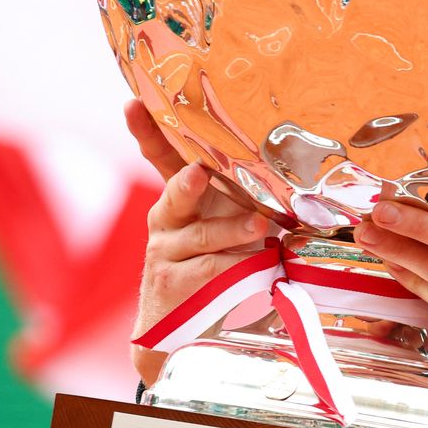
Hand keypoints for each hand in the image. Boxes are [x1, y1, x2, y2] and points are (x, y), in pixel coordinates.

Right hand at [125, 100, 267, 384]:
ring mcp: (166, 250)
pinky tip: (254, 263)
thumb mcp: (229, 217)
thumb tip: (292, 162)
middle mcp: (166, 218)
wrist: (183, 324)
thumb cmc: (218, 257)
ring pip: (202, 235)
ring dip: (231, 230)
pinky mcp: (173, 282)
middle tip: (198, 174)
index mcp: (181, 196)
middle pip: (175, 194)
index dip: (148, 130)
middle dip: (186, 184)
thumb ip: (245, 192)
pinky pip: (209, 269)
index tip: (135, 102)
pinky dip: (235, 266)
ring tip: (257, 226)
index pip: (162, 157)